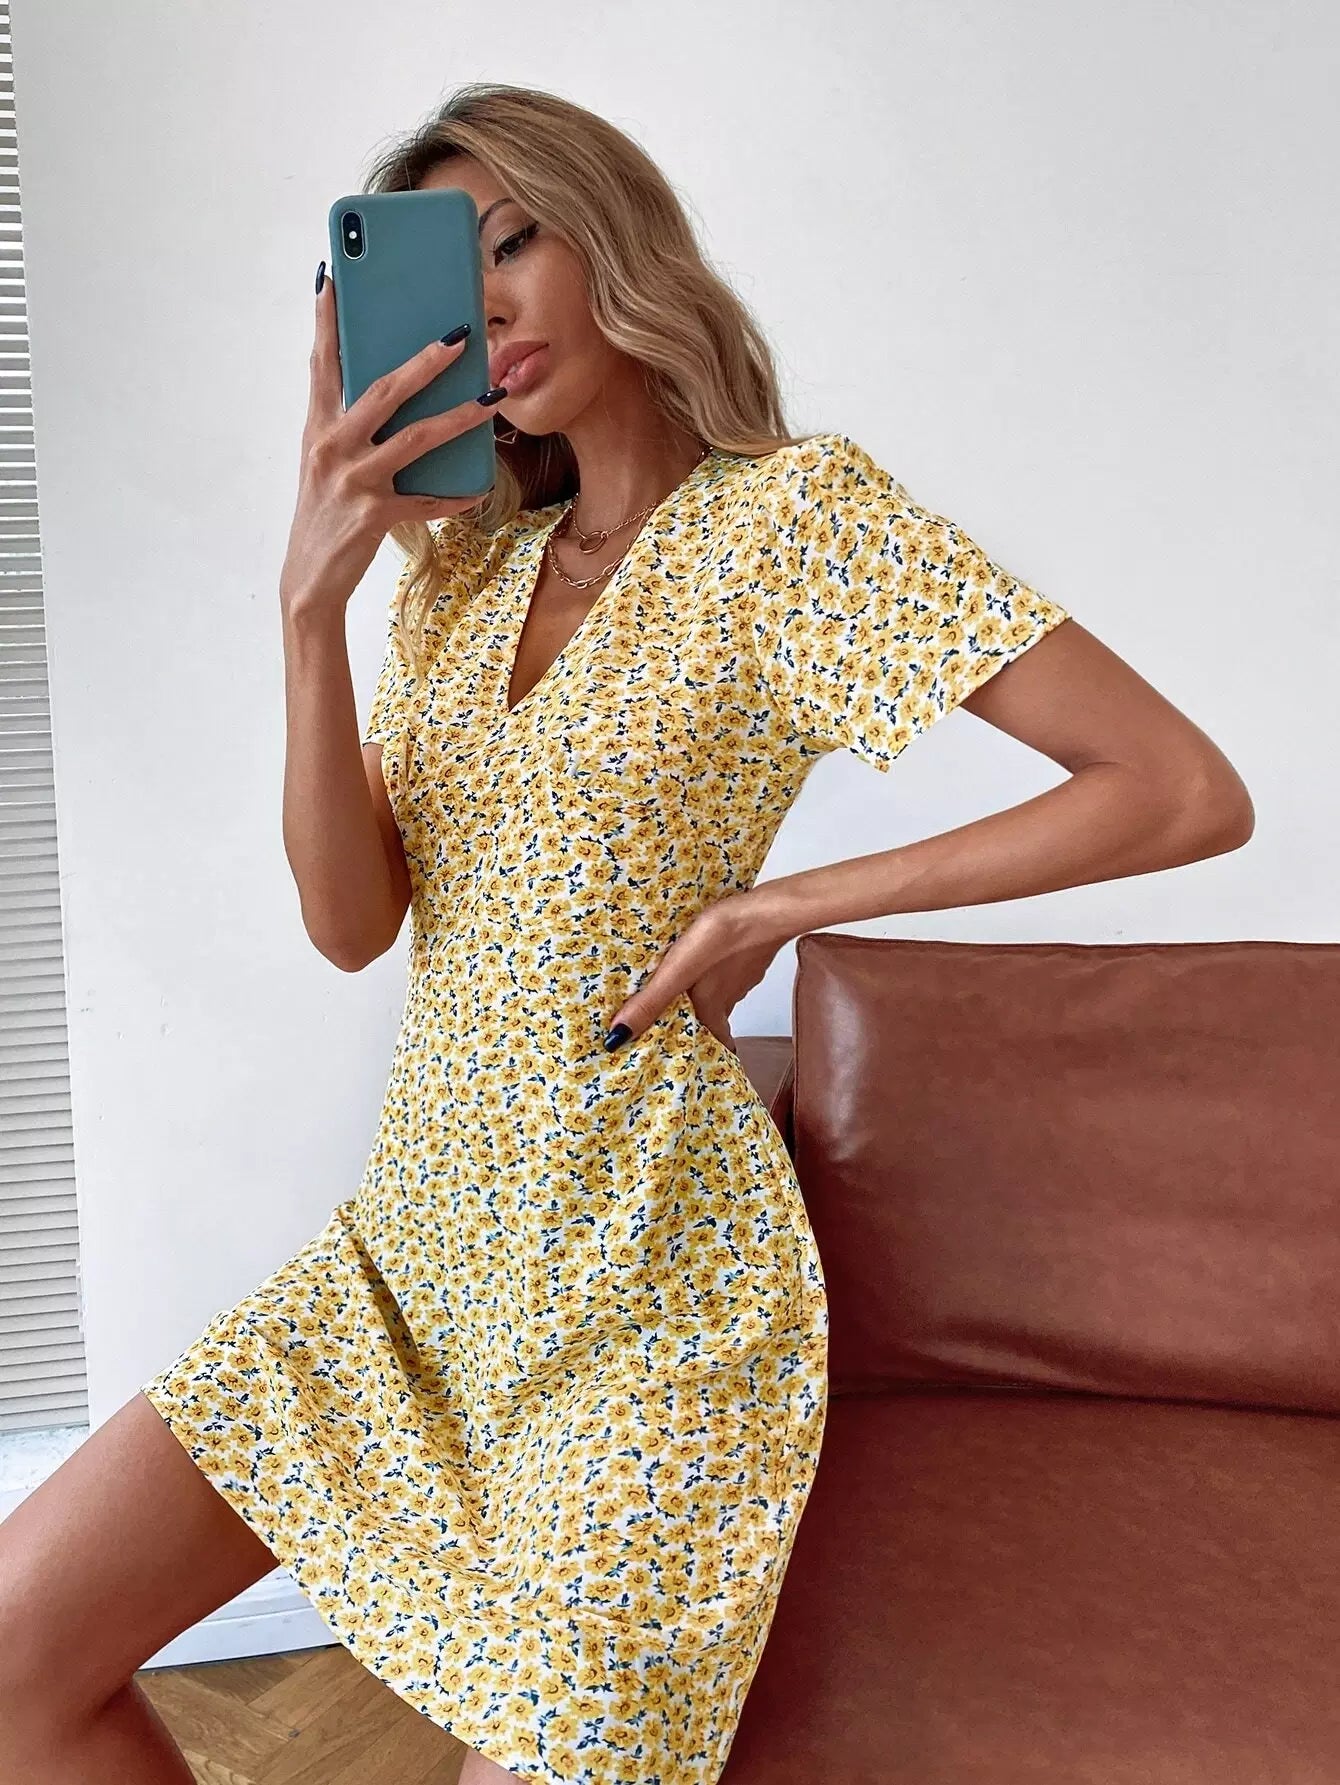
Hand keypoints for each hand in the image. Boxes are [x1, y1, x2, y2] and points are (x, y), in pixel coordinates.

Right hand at [279, 267, 504, 615]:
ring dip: (459, 416)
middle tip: (459, 335)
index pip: (322, 363)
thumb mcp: (327, 464)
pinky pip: (427, 500)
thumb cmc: (325, 514)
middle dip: (424, 361)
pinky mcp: (374, 515)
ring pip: (416, 439)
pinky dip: (456, 495)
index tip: (334, 277)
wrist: (308, 579)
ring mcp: (353, 481)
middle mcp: (332, 447)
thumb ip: (350, 426)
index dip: (328, 320)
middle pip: (383, 391)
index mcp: (317, 428)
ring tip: (491, 398)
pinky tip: (479, 487)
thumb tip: (393, 390)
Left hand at [602, 893, 787, 1054]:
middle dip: (699, 1022)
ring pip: (723, 993)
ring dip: (707, 995)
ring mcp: (744, 973)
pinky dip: (718, 970)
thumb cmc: (722, 939)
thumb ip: (650, 1002)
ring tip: (686, 989)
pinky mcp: (750, 952)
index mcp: (713, 1008)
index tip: (692, 1057)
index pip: (712, 1042)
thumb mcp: (678, 972)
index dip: (703, 1050)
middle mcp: (731, 996)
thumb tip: (617, 1038)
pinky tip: (708, 957)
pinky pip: (731, 969)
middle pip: (714, 1018)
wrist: (766, 909)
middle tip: (680, 1021)